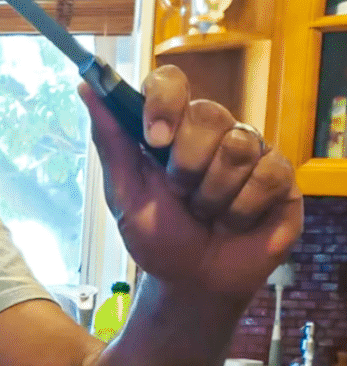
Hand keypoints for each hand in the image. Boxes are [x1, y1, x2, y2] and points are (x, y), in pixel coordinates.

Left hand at [78, 65, 301, 298]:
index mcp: (170, 129)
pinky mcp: (279, 175)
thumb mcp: (125, 195)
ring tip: (206, 214)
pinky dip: (242, 209)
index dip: (164, 102)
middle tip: (180, 196)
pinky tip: (235, 221)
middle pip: (207, 113)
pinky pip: (267, 175)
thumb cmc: (159, 238)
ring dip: (212, 195)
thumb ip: (110, 142)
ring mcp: (248, 150)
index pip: (170, 82)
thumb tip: (85, 88)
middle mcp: (211, 131)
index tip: (156, 138)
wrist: (194, 283)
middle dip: (186, 166)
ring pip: (237, 147)